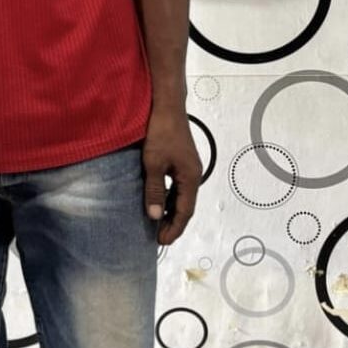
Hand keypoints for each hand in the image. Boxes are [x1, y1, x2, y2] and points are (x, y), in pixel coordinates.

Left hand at [142, 109, 201, 245]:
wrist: (167, 106)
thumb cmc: (161, 131)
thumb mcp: (153, 164)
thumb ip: (154, 190)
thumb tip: (154, 216)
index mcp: (190, 177)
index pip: (184, 211)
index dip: (174, 228)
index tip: (162, 242)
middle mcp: (193, 174)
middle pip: (185, 206)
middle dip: (173, 224)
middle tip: (159, 238)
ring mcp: (188, 168)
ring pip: (181, 197)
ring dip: (170, 212)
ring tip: (157, 224)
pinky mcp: (181, 162)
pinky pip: (177, 187)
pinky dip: (168, 198)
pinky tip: (158, 202)